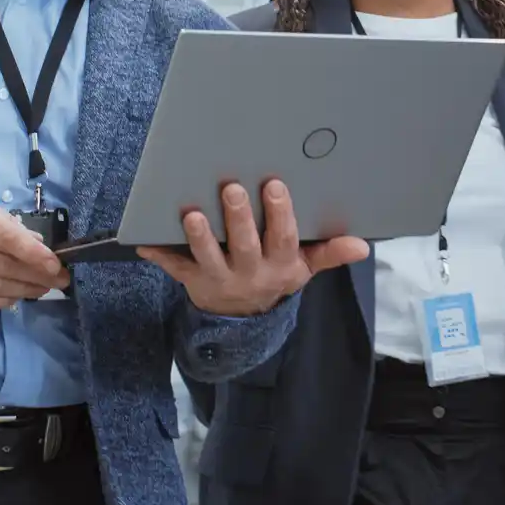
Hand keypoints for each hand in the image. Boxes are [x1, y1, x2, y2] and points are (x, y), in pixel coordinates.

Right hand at [0, 188, 68, 309]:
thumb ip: (5, 223)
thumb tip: (36, 242)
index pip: (9, 239)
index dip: (35, 254)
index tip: (55, 263)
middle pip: (6, 267)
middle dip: (38, 275)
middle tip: (60, 280)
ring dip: (25, 290)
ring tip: (43, 289)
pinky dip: (2, 301)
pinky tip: (16, 297)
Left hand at [138, 179, 369, 316]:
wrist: (244, 319)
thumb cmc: (275, 276)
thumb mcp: (304, 268)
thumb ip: (329, 254)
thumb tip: (362, 246)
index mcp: (279, 265)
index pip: (281, 238)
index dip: (279, 213)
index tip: (275, 185)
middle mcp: (249, 272)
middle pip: (243, 245)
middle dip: (238, 218)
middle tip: (232, 189)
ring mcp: (219, 278)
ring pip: (207, 257)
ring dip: (199, 237)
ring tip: (192, 214)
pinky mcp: (192, 280)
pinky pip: (174, 268)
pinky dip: (159, 255)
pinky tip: (142, 242)